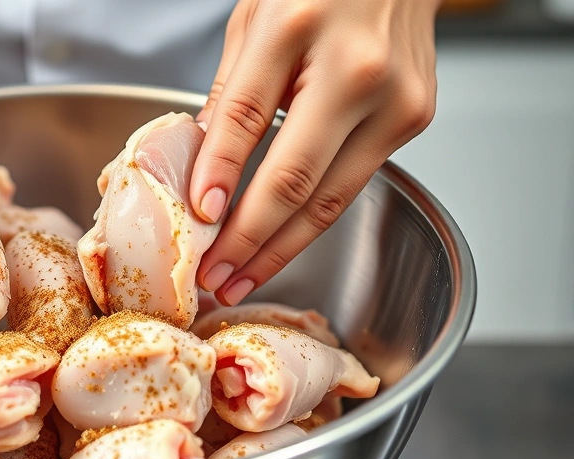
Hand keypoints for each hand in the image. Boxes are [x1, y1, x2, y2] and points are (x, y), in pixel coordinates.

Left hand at [191, 0, 438, 304]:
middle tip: (213, 276)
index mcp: (298, 26)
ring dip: (278, 249)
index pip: (246, 118)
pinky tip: (278, 246)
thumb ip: (229, 93)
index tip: (197, 218)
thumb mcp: (254, 18)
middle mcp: (356, 68)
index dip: (219, 175)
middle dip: (247, 239)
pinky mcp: (414, 120)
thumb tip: (204, 171)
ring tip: (239, 279)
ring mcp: (394, 99)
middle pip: (293, 177)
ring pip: (328, 199)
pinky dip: (310, 223)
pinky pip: (350, 186)